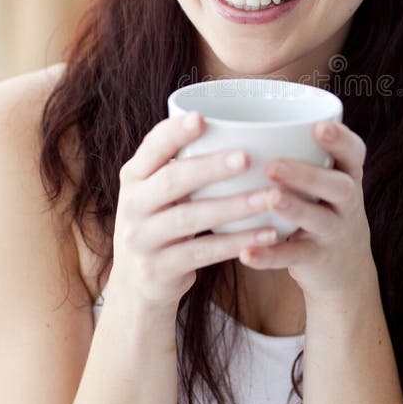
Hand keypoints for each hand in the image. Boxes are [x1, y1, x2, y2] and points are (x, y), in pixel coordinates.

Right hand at [110, 113, 282, 310]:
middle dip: (210, 167)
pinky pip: (203, 253)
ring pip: (191, 218)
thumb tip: (240, 127)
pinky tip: (268, 234)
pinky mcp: (158, 270)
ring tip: (270, 197)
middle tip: (247, 157)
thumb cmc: (161, 223)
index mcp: (134, 176)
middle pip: (172, 180)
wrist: (136, 286)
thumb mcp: (157, 192)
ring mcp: (142, 239)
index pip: (152, 147)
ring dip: (234, 207)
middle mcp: (132, 205)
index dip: (174, 132)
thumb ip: (182, 165)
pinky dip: (237, 242)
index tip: (201, 117)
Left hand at [239, 121, 375, 301]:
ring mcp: (334, 232)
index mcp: (346, 175)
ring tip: (269, 199)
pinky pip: (295, 257)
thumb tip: (234, 121)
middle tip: (274, 166)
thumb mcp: (323, 179)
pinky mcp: (318, 259)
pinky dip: (271, 256)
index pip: (354, 153)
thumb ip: (298, 152)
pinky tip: (246, 253)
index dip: (341, 140)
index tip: (320, 127)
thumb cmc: (320, 205)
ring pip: (319, 220)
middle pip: (339, 187)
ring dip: (294, 209)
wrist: (345, 266)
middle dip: (308, 175)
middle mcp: (346, 203)